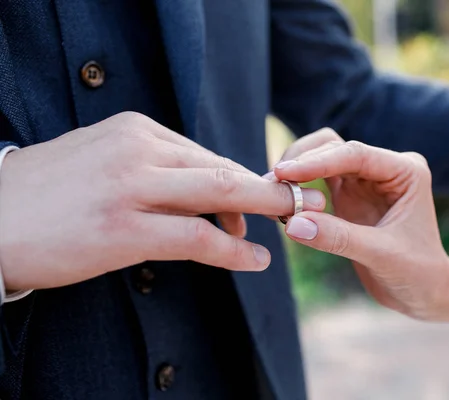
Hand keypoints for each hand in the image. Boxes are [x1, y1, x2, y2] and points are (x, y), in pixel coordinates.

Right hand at [0, 112, 324, 290]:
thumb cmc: (51, 196)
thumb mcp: (106, 162)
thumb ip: (156, 168)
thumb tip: (207, 190)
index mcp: (134, 129)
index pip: (206, 154)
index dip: (242, 180)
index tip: (262, 200)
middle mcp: (137, 149)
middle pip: (222, 168)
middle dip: (270, 189)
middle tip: (302, 204)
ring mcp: (130, 187)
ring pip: (219, 194)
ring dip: (263, 212)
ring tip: (286, 227)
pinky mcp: (123, 229)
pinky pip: (197, 238)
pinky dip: (234, 251)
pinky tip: (256, 261)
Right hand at [274, 138, 448, 319]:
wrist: (424, 292)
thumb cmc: (418, 273)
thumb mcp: (381, 255)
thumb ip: (338, 237)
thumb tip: (292, 222)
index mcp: (405, 171)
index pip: (356, 154)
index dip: (317, 161)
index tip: (284, 172)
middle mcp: (385, 169)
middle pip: (335, 148)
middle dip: (303, 164)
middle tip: (272, 184)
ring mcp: (365, 180)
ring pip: (322, 159)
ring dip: (297, 171)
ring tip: (272, 191)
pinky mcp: (349, 195)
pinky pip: (317, 180)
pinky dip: (299, 187)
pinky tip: (282, 201)